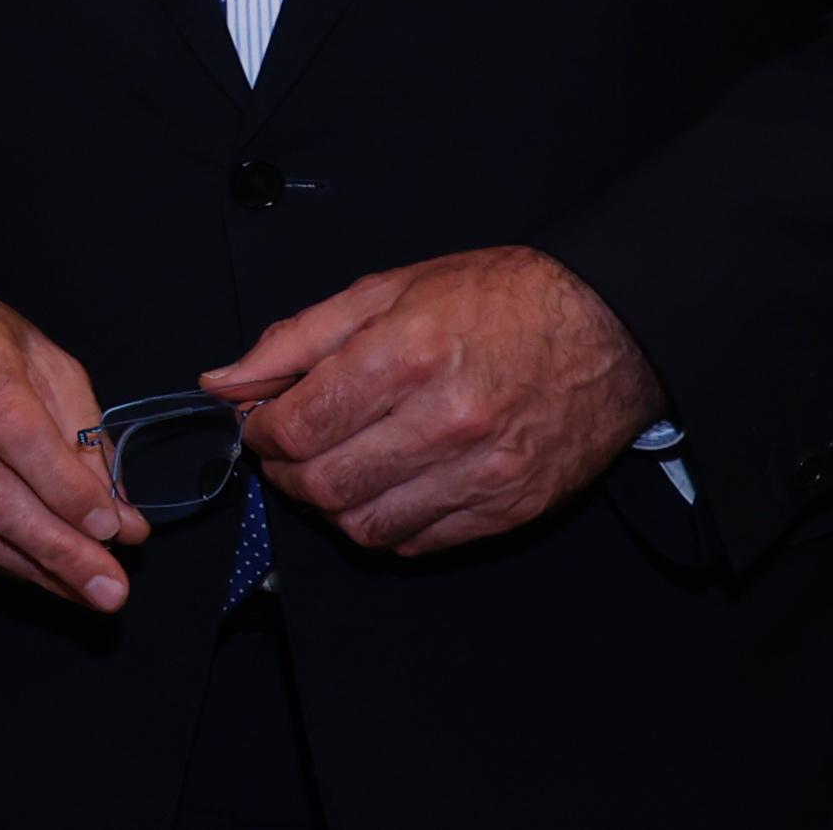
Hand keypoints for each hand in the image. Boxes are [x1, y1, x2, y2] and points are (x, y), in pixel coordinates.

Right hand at [0, 277, 138, 611]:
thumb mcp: (38, 360)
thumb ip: (83, 435)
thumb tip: (120, 521)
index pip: (17, 429)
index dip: (64, 488)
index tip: (110, 531)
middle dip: (56, 549)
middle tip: (110, 592)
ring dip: (27, 565)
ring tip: (77, 588)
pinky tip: (22, 567)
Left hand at [212, 245, 661, 556]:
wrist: (609, 329)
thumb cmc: (495, 298)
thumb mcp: (386, 289)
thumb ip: (297, 339)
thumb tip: (224, 381)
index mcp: (404, 356)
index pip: (297, 427)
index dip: (260, 432)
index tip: (260, 422)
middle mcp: (443, 422)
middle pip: (324, 485)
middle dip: (286, 474)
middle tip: (287, 451)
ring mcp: (482, 474)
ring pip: (366, 526)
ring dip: (331, 505)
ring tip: (334, 468)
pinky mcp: (511, 509)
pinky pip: (420, 542)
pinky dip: (387, 524)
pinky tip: (387, 486)